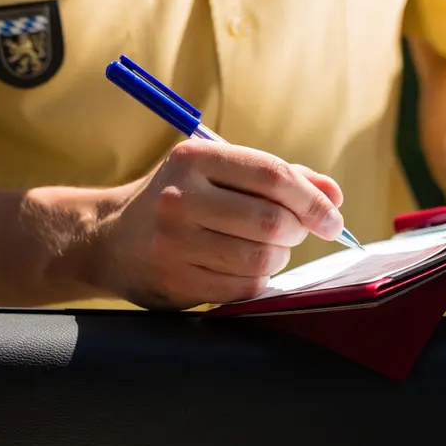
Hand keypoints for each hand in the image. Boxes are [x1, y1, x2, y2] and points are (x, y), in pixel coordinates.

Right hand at [93, 140, 344, 309]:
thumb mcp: (223, 174)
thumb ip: (283, 179)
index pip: (273, 176)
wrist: (110, 238)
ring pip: (260, 258)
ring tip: (266, 250)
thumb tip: (335, 195)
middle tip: (293, 234)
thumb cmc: (187, 200)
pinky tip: (244, 269)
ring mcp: (174, 242)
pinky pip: (243, 287)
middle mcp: (180, 197)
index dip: (313, 201)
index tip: (332, 220)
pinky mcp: (175, 281)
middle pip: (271, 221)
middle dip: (296, 232)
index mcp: (196, 158)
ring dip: (278, 258)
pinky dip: (257, 280)